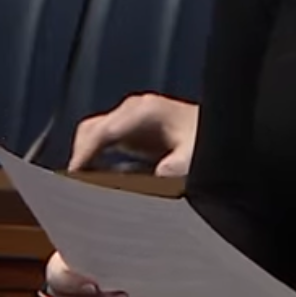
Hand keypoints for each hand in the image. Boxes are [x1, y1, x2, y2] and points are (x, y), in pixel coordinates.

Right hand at [67, 93, 199, 176]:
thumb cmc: (208, 141)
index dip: (84, 155)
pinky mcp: (132, 127)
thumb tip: (148, 181)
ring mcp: (131, 115)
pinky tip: (96, 177)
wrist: (222, 130)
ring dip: (86, 157)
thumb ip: (168, 171)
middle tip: (74, 187)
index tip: (73, 177)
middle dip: (81, 156)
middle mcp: (134, 108)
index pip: (102, 131)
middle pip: (91, 130)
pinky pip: (104, 140)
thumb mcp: (191, 161)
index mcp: (145, 110)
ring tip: (82, 185)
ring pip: (93, 134)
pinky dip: (95, 157)